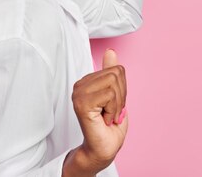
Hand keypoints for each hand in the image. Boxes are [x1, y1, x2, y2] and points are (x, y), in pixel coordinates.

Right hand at [65, 49, 127, 174]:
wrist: (103, 149)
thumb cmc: (109, 127)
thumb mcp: (116, 95)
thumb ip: (111, 73)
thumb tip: (111, 51)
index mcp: (86, 81)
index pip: (115, 69)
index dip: (122, 89)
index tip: (113, 106)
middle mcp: (79, 85)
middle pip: (115, 74)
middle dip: (121, 95)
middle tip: (112, 112)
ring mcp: (79, 93)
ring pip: (113, 83)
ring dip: (117, 104)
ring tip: (108, 116)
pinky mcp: (82, 103)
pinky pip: (109, 95)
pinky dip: (114, 110)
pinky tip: (105, 120)